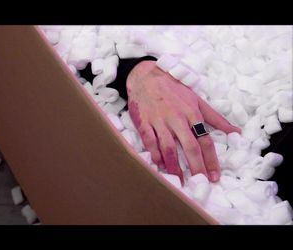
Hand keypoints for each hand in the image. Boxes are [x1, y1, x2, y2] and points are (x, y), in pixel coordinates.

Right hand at [126, 60, 240, 182]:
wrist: (146, 76)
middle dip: (196, 167)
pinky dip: (154, 154)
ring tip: (179, 180)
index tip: (215, 175)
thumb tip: (236, 131)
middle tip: (201, 182)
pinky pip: (149, 141)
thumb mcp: (197, 99)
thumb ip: (215, 117)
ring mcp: (159, 120)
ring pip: (168, 147)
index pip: (205, 140)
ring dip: (174, 166)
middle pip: (189, 147)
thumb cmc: (173, 88)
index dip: (211, 160)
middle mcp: (176, 118)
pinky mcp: (143, 122)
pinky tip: (159, 164)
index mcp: (192, 113)